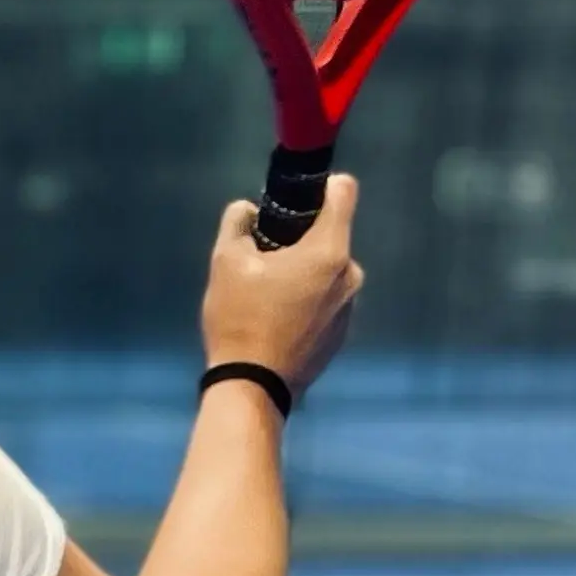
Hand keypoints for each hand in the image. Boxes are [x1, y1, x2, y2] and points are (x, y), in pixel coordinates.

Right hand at [201, 174, 362, 397]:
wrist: (252, 389)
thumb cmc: (240, 320)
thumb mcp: (225, 263)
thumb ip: (237, 222)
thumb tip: (246, 209)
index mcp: (329, 250)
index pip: (344, 190)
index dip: (321, 187)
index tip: (296, 203)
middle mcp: (350, 274)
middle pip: (330, 236)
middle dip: (302, 241)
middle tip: (265, 263)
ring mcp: (349, 308)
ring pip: (327, 272)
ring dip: (303, 275)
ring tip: (267, 300)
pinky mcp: (340, 335)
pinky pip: (325, 304)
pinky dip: (306, 305)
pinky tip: (276, 325)